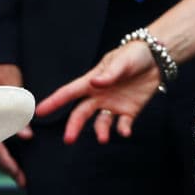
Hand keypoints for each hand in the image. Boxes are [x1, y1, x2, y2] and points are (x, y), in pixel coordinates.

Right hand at [35, 42, 160, 143]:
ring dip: (100, 132)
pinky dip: (122, 130)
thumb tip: (94, 83)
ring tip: (102, 139)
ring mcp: (113, 105)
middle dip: (74, 126)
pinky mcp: (129, 112)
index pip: (68, 93)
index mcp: (92, 82)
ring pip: (101, 123)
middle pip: (81, 113)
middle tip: (69, 139)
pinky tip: (125, 132)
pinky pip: (122, 125)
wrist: (156, 59)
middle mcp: (99, 96)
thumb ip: (109, 74)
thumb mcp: (121, 61)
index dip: (53, 102)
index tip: (38, 113)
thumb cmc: (134, 55)